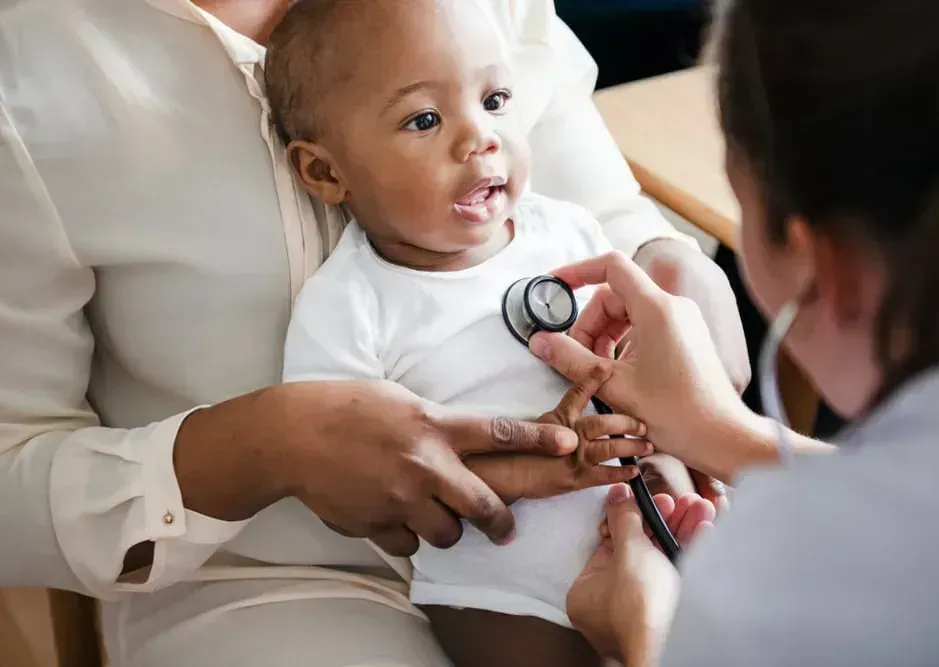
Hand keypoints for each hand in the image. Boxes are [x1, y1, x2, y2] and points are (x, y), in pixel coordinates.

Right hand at [176, 380, 579, 557]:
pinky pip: (405, 543)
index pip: (500, 433)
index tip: (568, 443)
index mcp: (434, 427)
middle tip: (505, 527)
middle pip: (483, 505)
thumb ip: (433, 424)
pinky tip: (388, 516)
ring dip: (444, 528)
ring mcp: (402, 498)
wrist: (293, 434)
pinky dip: (403, 535)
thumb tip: (453, 442)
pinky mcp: (377, 522)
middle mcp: (425, 465)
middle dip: (501, 522)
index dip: (539, 440)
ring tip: (430, 514)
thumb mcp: (400, 400)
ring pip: (446, 533)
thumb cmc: (344, 407)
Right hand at [467, 367, 651, 503]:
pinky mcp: (576, 478)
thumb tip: (568, 416)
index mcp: (559, 418)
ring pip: (610, 447)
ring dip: (631, 446)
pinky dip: (622, 473)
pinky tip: (634, 472)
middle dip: (626, 422)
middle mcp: (568, 435)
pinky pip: (606, 474)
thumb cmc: (511, 452)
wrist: (501, 476)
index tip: (607, 366)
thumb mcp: (533, 427)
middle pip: (604, 423)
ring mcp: (574, 456)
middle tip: (643, 422)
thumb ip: (554, 418)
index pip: (578, 392)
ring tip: (646, 444)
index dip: (594, 378)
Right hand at [529, 251, 752, 477]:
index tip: (555, 284)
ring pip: (627, 312)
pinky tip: (616, 372)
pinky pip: (644, 325)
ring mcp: (682, 320)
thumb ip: (570, 359)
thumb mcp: (612, 386)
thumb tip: (539, 341)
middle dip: (588, 323)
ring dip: (603, 335)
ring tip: (595, 369)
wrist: (722, 437)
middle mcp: (673, 307)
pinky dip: (622, 341)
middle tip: (575, 357)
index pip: (611, 266)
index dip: (578, 270)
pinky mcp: (685, 336)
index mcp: (657, 309)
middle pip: (614, 295)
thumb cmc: (678, 414)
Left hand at [566, 485, 714, 663]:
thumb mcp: (629, 550)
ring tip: (699, 509)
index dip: (630, 518)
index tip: (648, 501)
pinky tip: (705, 531)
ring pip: (662, 561)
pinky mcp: (669, 615)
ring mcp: (641, 611)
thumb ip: (623, 518)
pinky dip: (691, 553)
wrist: (677, 644)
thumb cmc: (642, 606)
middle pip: (639, 550)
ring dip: (682, 531)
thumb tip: (617, 496)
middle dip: (665, 522)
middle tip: (680, 502)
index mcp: (587, 594)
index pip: (608, 545)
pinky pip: (678, 577)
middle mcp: (611, 606)